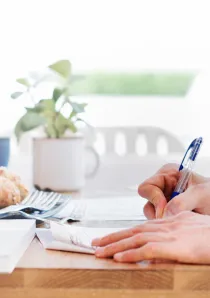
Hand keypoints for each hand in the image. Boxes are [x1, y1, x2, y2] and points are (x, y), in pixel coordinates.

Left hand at [92, 212, 209, 262]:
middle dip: (111, 238)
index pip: (139, 227)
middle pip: (132, 231)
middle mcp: (164, 226)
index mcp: (167, 222)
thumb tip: (160, 242)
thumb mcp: (189, 227)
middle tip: (94, 243)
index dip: (122, 232)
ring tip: (99, 252)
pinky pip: (147, 250)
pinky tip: (118, 258)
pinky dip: (131, 254)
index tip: (108, 238)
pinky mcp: (173, 246)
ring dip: (114, 246)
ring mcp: (168, 235)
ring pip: (135, 239)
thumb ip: (173, 232)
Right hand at [138, 163, 209, 218]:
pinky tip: (181, 224)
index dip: (154, 198)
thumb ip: (182, 201)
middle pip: (147, 202)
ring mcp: (165, 201)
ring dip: (164, 220)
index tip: (166, 209)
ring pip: (152, 214)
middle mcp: (163, 187)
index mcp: (168, 174)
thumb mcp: (202, 194)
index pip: (147, 186)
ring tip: (182, 221)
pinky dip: (168, 226)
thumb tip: (164, 213)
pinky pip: (159, 223)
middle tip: (173, 219)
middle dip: (159, 212)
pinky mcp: (168, 213)